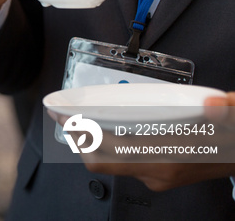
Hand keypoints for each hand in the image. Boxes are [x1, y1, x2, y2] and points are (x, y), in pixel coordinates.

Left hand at [49, 92, 234, 191]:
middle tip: (63, 116)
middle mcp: (158, 172)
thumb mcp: (232, 119)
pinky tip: (101, 128)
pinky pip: (119, 162)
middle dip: (78, 139)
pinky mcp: (155, 175)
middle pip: (102, 161)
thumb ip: (225, 110)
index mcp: (170, 159)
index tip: (66, 116)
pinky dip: (105, 145)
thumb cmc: (231, 137)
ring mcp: (155, 176)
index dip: (86, 134)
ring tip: (76, 120)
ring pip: (108, 164)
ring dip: (89, 142)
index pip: (115, 151)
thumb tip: (217, 104)